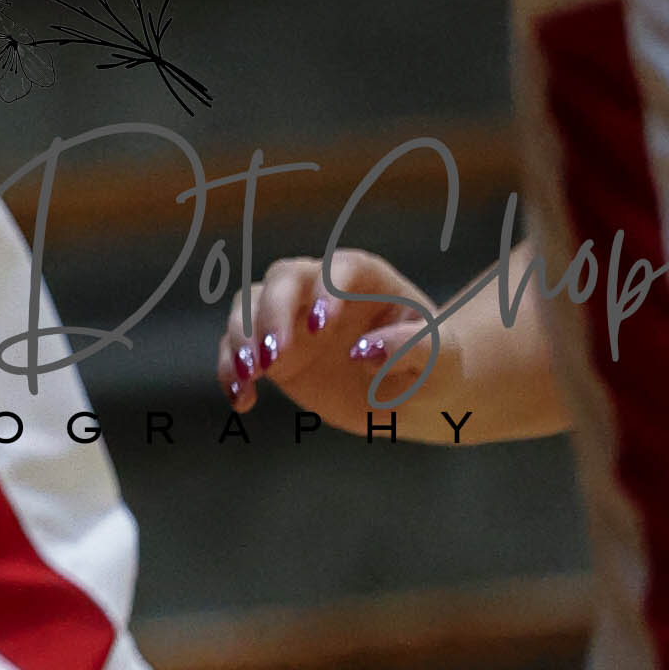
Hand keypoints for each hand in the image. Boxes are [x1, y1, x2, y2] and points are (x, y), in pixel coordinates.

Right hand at [223, 246, 441, 425]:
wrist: (413, 393)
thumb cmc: (434, 366)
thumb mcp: (438, 360)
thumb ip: (411, 349)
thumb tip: (364, 351)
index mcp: (365, 278)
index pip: (338, 269)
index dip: (326, 291)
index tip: (321, 328)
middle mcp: (321, 288)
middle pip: (283, 279)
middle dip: (272, 314)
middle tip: (273, 357)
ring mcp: (292, 317)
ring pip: (248, 305)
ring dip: (241, 338)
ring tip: (250, 376)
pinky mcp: (272, 349)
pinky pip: (237, 349)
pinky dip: (230, 372)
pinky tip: (243, 401)